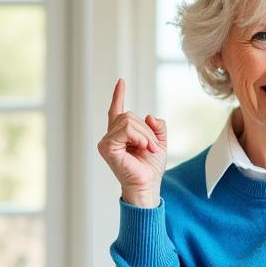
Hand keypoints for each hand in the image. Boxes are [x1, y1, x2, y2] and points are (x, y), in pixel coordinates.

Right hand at [98, 78, 167, 207]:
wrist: (148, 185)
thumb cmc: (150, 168)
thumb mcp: (159, 142)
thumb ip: (157, 127)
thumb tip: (149, 116)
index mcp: (122, 134)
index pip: (117, 111)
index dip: (118, 95)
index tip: (121, 81)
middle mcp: (111, 136)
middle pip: (130, 116)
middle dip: (147, 130)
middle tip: (153, 147)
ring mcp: (107, 142)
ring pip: (129, 121)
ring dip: (145, 135)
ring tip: (149, 149)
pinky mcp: (106, 147)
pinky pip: (125, 130)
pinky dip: (138, 137)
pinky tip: (142, 148)